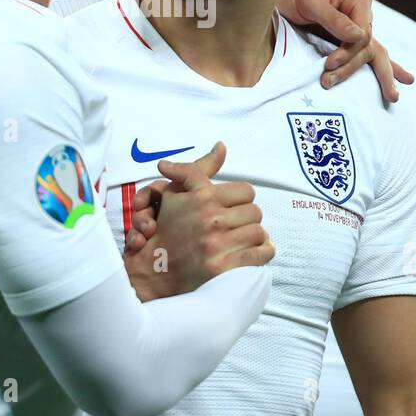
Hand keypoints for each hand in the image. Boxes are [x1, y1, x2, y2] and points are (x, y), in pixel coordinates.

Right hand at [123, 142, 274, 301]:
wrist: (153, 269)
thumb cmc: (166, 229)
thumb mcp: (176, 192)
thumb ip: (198, 170)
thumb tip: (221, 146)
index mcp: (203, 199)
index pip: (246, 191)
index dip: (241, 199)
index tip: (234, 207)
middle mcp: (211, 220)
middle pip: (254, 212)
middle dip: (247, 219)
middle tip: (237, 225)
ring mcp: (217, 246)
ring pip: (258, 233)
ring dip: (253, 237)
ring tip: (243, 239)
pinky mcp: (222, 269)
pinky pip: (258, 255)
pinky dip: (262, 253)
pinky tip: (254, 253)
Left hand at [276, 0, 412, 100]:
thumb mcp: (312, 2)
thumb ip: (335, 20)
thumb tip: (359, 38)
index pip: (363, 34)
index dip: (348, 52)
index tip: (329, 64)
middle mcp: (362, 11)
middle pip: (370, 45)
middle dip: (366, 69)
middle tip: (365, 90)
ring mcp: (356, 23)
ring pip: (370, 51)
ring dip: (379, 74)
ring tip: (393, 96)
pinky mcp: (346, 34)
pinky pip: (363, 51)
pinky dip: (379, 66)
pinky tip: (400, 78)